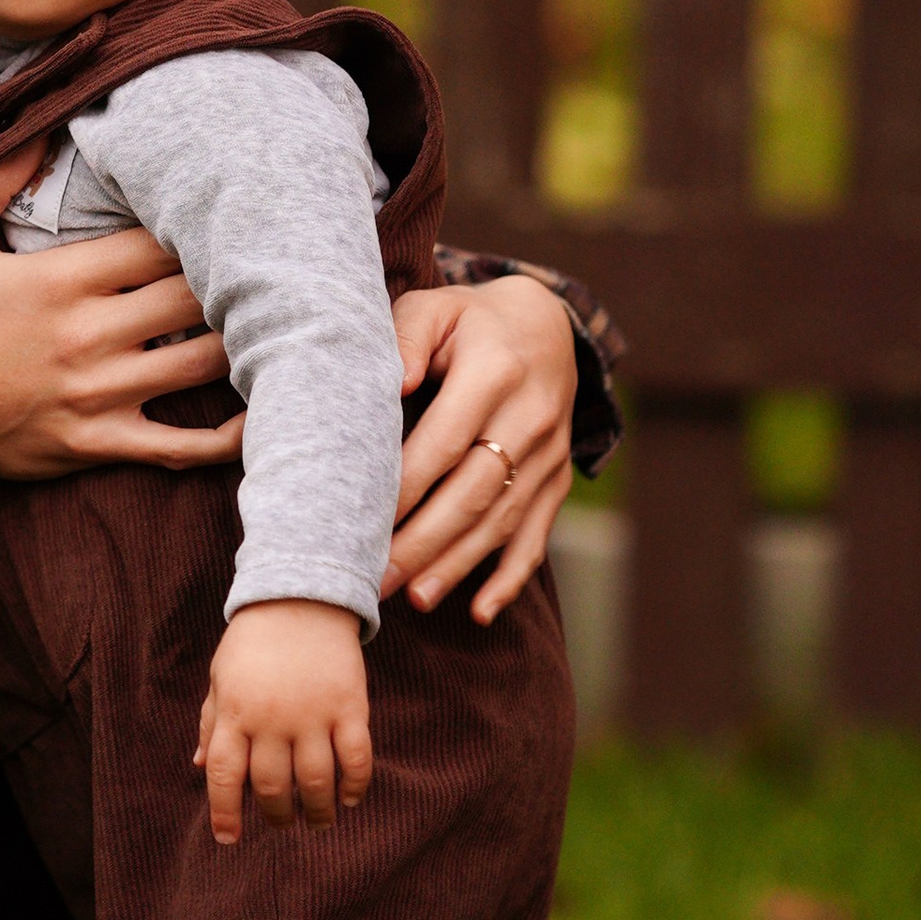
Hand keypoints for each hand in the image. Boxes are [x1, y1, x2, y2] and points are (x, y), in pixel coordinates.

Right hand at [0, 139, 243, 491]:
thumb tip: (37, 124)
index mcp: (60, 281)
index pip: (156, 242)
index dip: (193, 225)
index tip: (216, 212)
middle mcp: (89, 336)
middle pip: (192, 295)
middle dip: (230, 274)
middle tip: (260, 258)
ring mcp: (101, 394)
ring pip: (202, 361)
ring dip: (240, 336)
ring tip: (266, 313)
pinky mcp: (103, 442)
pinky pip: (183, 445)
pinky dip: (229, 434)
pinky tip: (260, 409)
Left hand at [193, 598, 372, 841]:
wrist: (301, 596)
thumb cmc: (254, 641)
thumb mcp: (222, 676)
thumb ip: (211, 721)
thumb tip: (200, 766)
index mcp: (234, 711)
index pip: (223, 773)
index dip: (224, 812)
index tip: (228, 839)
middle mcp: (271, 717)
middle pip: (271, 786)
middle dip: (276, 815)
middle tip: (283, 823)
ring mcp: (312, 713)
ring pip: (315, 782)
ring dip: (316, 812)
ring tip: (318, 821)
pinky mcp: (350, 706)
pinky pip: (356, 759)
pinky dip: (354, 787)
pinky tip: (348, 798)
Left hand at [383, 276, 577, 623]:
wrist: (546, 323)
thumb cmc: (466, 320)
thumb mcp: (433, 308)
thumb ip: (406, 338)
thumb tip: (394, 383)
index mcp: (494, 373)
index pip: (444, 441)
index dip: (406, 487)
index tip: (362, 522)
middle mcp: (531, 417)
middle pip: (474, 491)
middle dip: (423, 541)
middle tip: (375, 578)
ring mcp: (550, 453)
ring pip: (503, 520)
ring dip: (458, 564)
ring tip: (413, 598)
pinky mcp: (558, 479)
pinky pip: (538, 534)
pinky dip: (511, 577)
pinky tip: (481, 611)